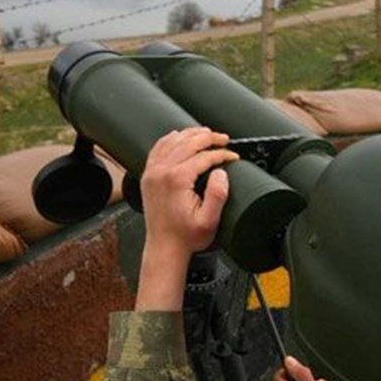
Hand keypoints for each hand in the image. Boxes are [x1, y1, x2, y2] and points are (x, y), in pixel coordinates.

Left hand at [134, 128, 238, 310]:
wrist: (164, 247)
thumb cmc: (185, 237)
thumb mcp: (209, 220)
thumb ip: (218, 195)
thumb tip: (221, 172)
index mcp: (177, 179)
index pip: (204, 156)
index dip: (222, 153)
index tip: (232, 156)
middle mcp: (162, 172)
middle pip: (188, 142)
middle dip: (209, 138)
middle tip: (224, 139)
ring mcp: (153, 173)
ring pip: (173, 141)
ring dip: (191, 134)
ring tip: (207, 134)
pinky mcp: (148, 176)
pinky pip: (158, 149)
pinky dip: (170, 139)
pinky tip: (179, 136)